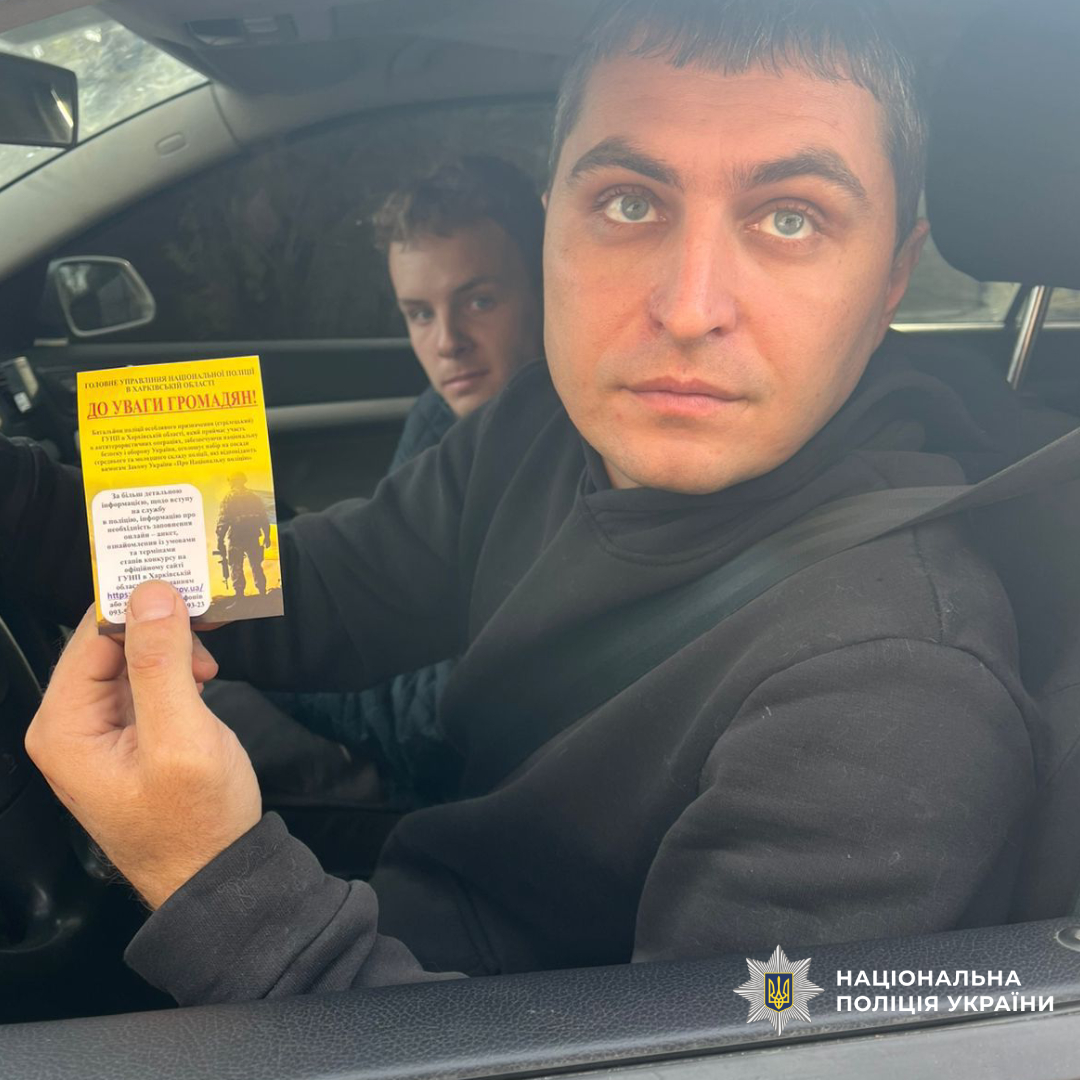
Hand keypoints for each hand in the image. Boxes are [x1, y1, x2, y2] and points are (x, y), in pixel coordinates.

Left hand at [25, 581, 262, 908]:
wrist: (217, 874)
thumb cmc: (197, 819)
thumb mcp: (182, 739)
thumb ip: (162, 664)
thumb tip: (152, 592)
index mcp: (64, 727)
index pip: (91, 635)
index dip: (138, 604)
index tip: (186, 582)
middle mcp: (70, 725)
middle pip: (106, 642)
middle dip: (158, 623)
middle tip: (207, 617)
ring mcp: (97, 731)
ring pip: (128, 656)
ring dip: (171, 646)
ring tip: (210, 664)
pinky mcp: (127, 734)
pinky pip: (143, 680)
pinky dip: (176, 667)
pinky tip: (204, 678)